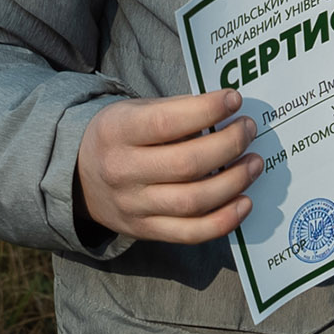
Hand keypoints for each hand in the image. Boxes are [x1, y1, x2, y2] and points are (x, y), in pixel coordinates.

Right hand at [76, 89, 261, 241]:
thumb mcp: (133, 111)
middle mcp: (123, 172)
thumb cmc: (120, 136)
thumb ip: (174, 109)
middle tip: (249, 129)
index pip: (167, 123)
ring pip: (193, 201)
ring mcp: (134, 207)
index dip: (206, 110)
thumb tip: (227, 108)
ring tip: (255, 162)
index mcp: (117, 132)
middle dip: (229, 145)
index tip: (234, 100)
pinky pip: (191, 233)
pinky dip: (224, 221)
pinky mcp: (146, 231)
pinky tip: (245, 202)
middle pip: (187, 164)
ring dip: (234, 182)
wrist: (78, 178)